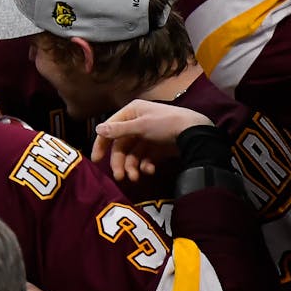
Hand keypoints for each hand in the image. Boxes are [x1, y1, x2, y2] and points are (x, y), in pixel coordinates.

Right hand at [92, 98, 213, 183]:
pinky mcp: (157, 148)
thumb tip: (97, 129)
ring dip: (132, 166)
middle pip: (121, 145)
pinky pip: (145, 158)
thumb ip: (118, 130)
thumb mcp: (140, 125)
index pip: (110, 128)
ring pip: (132, 154)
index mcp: (131, 112)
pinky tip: (150, 170)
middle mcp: (137, 123)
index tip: (96, 159)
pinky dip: (145, 165)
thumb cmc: (165, 124)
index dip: (102, 144)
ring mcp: (147, 136)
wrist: (194, 133)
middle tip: (120, 177)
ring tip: (136, 177)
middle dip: (120, 162)